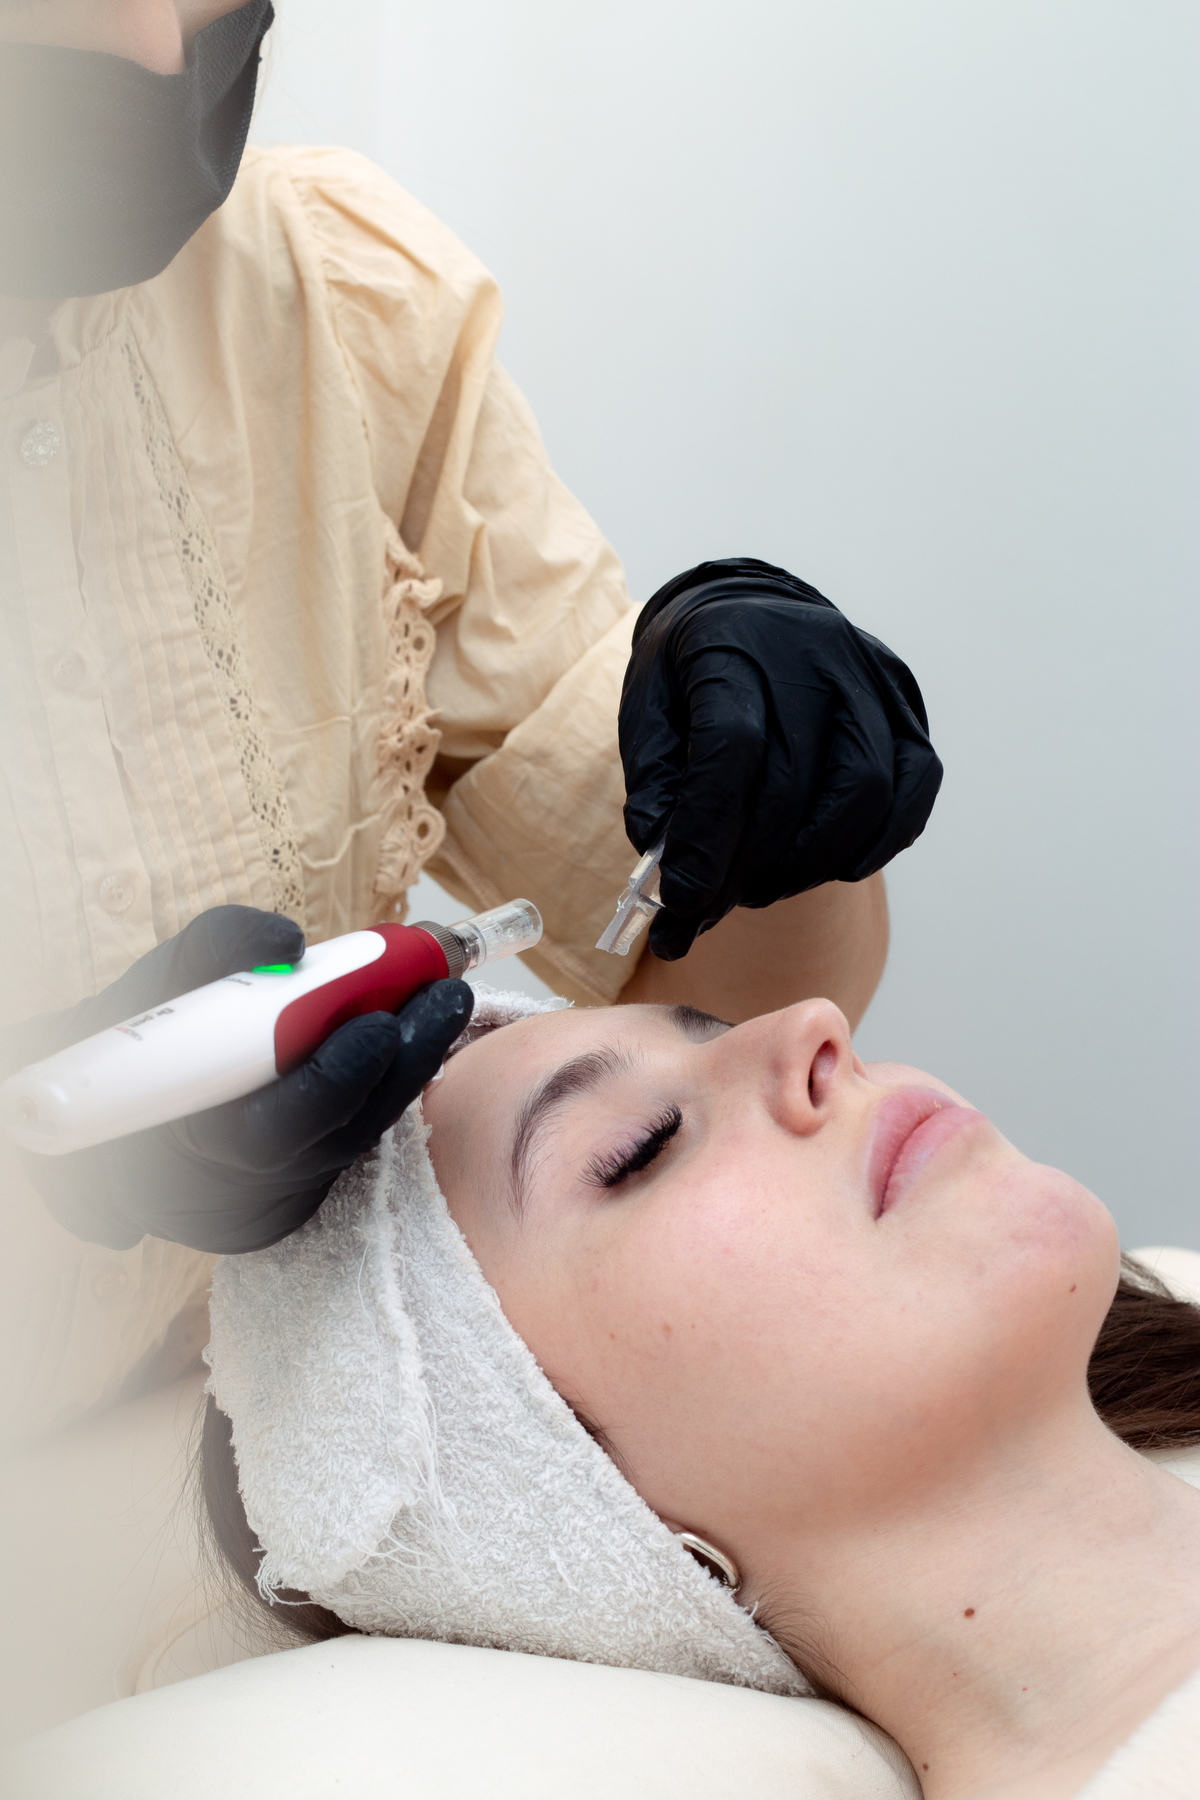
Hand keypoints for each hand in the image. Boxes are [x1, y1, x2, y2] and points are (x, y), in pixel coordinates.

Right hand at [4, 906, 472, 1253]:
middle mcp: (223, 1191)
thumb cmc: (142, 1029)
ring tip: (444, 999)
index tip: (378, 1025)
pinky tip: (422, 1030)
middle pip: (335, 1141)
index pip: (267, 1138)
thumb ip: (221, 948)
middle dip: (398, 1066)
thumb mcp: (162, 974)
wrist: (122, 1089)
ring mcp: (263, 1199)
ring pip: (355, 1141)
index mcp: (174, 1143)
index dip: (331, 1086)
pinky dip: (391, 1084)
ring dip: (409, 1067)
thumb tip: (287, 944)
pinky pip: (356, 1139)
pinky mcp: (297, 1190)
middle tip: (442, 996)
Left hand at [619, 557, 942, 959]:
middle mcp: (814, 654)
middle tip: (711, 910)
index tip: (683, 900)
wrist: (750, 616)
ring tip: (761, 886)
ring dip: (810, 863)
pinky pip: (912, 791)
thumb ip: (654, 784)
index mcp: (735, 643)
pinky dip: (872, 845)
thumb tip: (669, 868)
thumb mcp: (647, 709)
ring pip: (864, 793)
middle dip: (747, 867)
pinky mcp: (908, 710)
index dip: (708, 833)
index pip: (732, 747)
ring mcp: (872, 680)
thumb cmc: (692, 673)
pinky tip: (826, 865)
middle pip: (794, 783)